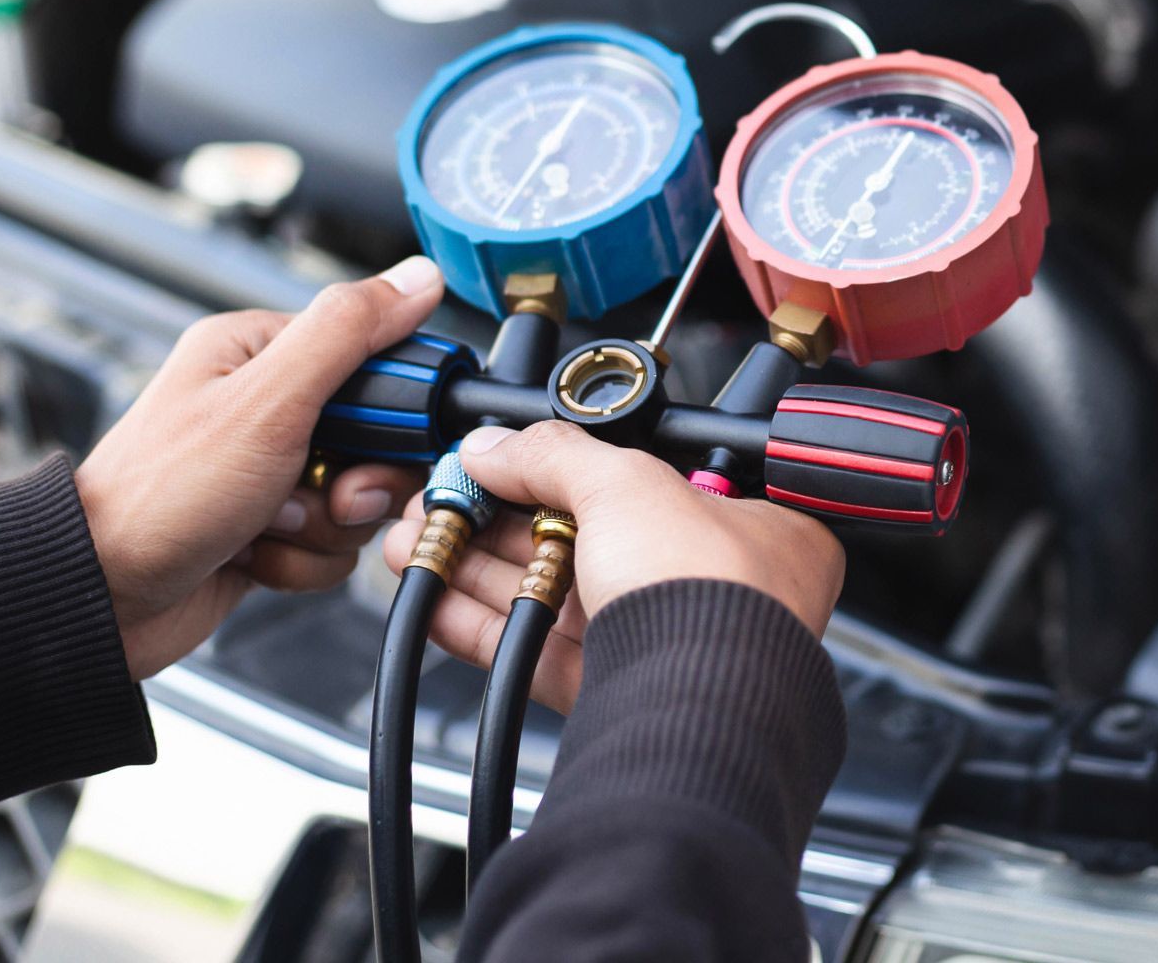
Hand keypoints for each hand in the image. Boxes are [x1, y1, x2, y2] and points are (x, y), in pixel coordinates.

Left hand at [76, 256, 445, 679]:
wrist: (101, 597)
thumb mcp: (266, 400)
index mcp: (258, 352)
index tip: (384, 438)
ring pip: (359, 497)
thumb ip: (347, 332)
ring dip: (326, 526)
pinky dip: (304, 560)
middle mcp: (264, 408)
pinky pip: (331, 543)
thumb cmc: (159, 495)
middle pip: (376, 437)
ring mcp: (268, 472)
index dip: (394, 406)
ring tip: (272, 525)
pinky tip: (258, 556)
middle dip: (359, 480)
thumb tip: (417, 278)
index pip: (373, 356)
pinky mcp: (270, 528)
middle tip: (329, 493)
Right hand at [382, 420, 845, 711]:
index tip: (502, 461)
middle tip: (441, 502)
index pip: (642, 480)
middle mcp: (707, 584)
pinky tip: (432, 601)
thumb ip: (553, 456)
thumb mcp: (627, 484)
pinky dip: (479, 626)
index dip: (565, 468)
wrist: (700, 710)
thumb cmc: (710, 595)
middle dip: (497, 518)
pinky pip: (535, 653)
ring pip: (552, 597)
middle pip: (584, 538)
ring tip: (413, 543)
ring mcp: (658, 642)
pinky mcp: (612, 695)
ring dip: (475, 567)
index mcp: (743, 524)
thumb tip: (494, 446)